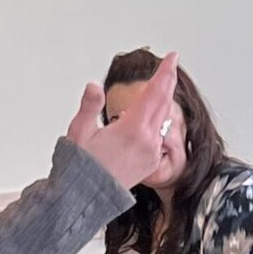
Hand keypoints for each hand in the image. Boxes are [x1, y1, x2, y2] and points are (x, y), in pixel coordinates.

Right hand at [67, 52, 179, 190]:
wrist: (87, 195)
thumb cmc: (81, 164)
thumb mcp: (80, 130)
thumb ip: (89, 106)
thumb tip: (94, 86)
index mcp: (133, 129)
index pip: (154, 93)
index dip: (164, 73)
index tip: (172, 58)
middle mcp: (148, 140)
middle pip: (163, 103)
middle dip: (167, 81)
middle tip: (171, 64)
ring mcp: (152, 152)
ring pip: (163, 118)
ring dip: (164, 99)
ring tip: (163, 83)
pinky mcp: (152, 162)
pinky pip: (159, 135)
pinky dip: (158, 118)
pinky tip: (155, 112)